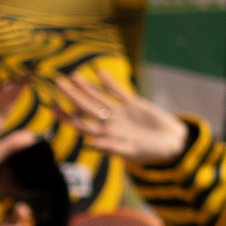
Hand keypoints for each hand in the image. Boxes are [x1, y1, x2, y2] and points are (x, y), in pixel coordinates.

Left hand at [54, 68, 190, 165]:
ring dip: (87, 86)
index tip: (52, 106)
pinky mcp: (134, 104)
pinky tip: (99, 72)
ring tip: (74, 75)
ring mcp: (120, 112)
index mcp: (105, 135)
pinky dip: (109, 82)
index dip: (65, 115)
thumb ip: (112, 147)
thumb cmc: (153, 153)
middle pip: (86, 106)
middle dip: (71, 94)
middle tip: (57, 82)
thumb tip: (91, 144)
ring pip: (99, 96)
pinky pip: (118, 91)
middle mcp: (109, 122)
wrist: (173, 144)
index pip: (80, 123)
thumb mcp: (132, 153)